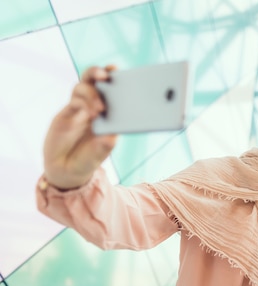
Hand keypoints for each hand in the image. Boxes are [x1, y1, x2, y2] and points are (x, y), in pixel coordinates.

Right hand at [43, 65, 117, 189]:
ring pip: (82, 88)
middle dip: (98, 73)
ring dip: (91, 94)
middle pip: (93, 81)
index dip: (112, 76)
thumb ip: (106, 143)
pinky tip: (85, 112)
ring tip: (99, 109)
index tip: (116, 69)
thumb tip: (112, 135)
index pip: (110, 87)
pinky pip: (71, 104)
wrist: (66, 169)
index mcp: (108, 111)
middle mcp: (93, 105)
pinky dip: (79, 104)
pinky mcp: (65, 115)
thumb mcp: (101, 152)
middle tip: (105, 75)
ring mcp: (78, 109)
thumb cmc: (89, 158)